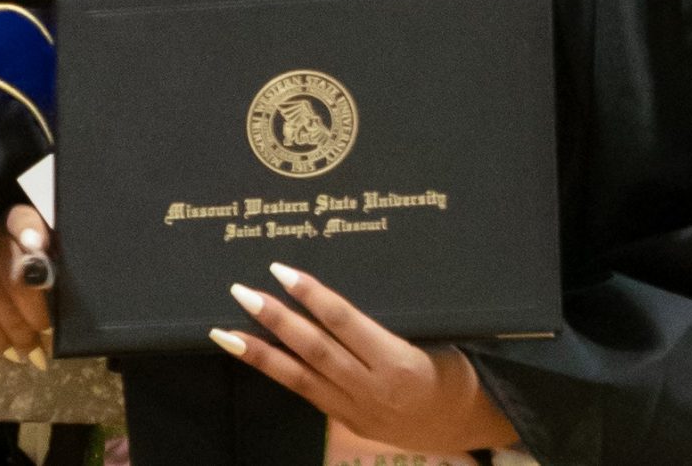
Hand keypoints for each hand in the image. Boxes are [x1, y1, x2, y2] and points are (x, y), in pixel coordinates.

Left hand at [214, 263, 518, 453]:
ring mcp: (357, 408)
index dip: (312, 295)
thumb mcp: (431, 337)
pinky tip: (249, 355)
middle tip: (241, 291)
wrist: (468, 422)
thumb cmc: (452, 367)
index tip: (280, 270)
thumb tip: (332, 285)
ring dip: (259, 352)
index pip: (345, 322)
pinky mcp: (347, 420)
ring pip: (300, 378)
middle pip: (315, 350)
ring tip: (223, 331)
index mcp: (398, 361)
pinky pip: (305, 393)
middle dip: (275, 320)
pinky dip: (275, 372)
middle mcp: (373, 387)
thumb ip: (384, 319)